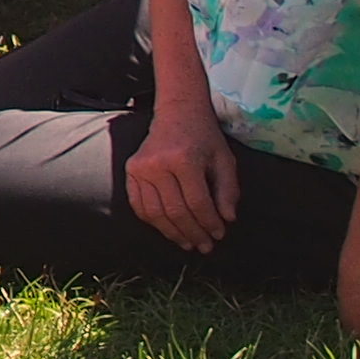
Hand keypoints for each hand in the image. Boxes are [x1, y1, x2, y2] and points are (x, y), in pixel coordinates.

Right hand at [127, 101, 241, 253]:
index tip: (219, 234)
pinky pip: (139, 205)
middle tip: (205, 246)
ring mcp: (140, 167)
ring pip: (155, 213)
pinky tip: (168, 229)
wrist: (177, 112)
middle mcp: (158, 164)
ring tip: (188, 243)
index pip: (197, 202)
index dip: (209, 223)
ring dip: (173, 233)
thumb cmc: (204, 137)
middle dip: (193, 233)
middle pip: (176, 211)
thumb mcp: (224, 160)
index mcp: (184, 159)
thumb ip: (228, 190)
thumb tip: (227, 219)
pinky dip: (153, 222)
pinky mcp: (130, 170)